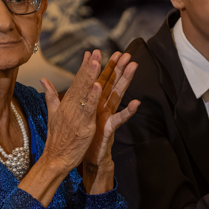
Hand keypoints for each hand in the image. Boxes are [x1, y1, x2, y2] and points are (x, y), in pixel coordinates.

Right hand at [42, 50, 107, 171]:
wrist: (55, 158)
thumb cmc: (56, 138)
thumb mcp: (52, 114)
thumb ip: (50, 96)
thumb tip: (43, 79)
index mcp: (65, 103)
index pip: (76, 81)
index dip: (84, 67)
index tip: (90, 53)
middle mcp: (70, 107)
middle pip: (81, 84)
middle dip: (89, 67)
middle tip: (96, 52)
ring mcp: (77, 116)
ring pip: (85, 93)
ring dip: (91, 77)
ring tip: (97, 62)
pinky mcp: (84, 126)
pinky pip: (89, 110)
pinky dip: (93, 98)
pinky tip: (98, 86)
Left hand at [81, 51, 139, 191]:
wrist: (85, 157)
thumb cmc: (82, 136)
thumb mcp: (77, 115)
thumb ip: (74, 100)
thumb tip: (72, 89)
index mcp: (94, 103)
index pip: (99, 81)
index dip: (102, 67)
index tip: (103, 52)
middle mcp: (103, 107)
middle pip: (112, 84)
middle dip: (119, 69)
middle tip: (127, 53)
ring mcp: (108, 117)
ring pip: (118, 96)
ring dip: (126, 82)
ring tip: (133, 67)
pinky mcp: (110, 129)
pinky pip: (120, 119)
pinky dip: (128, 111)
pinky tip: (136, 102)